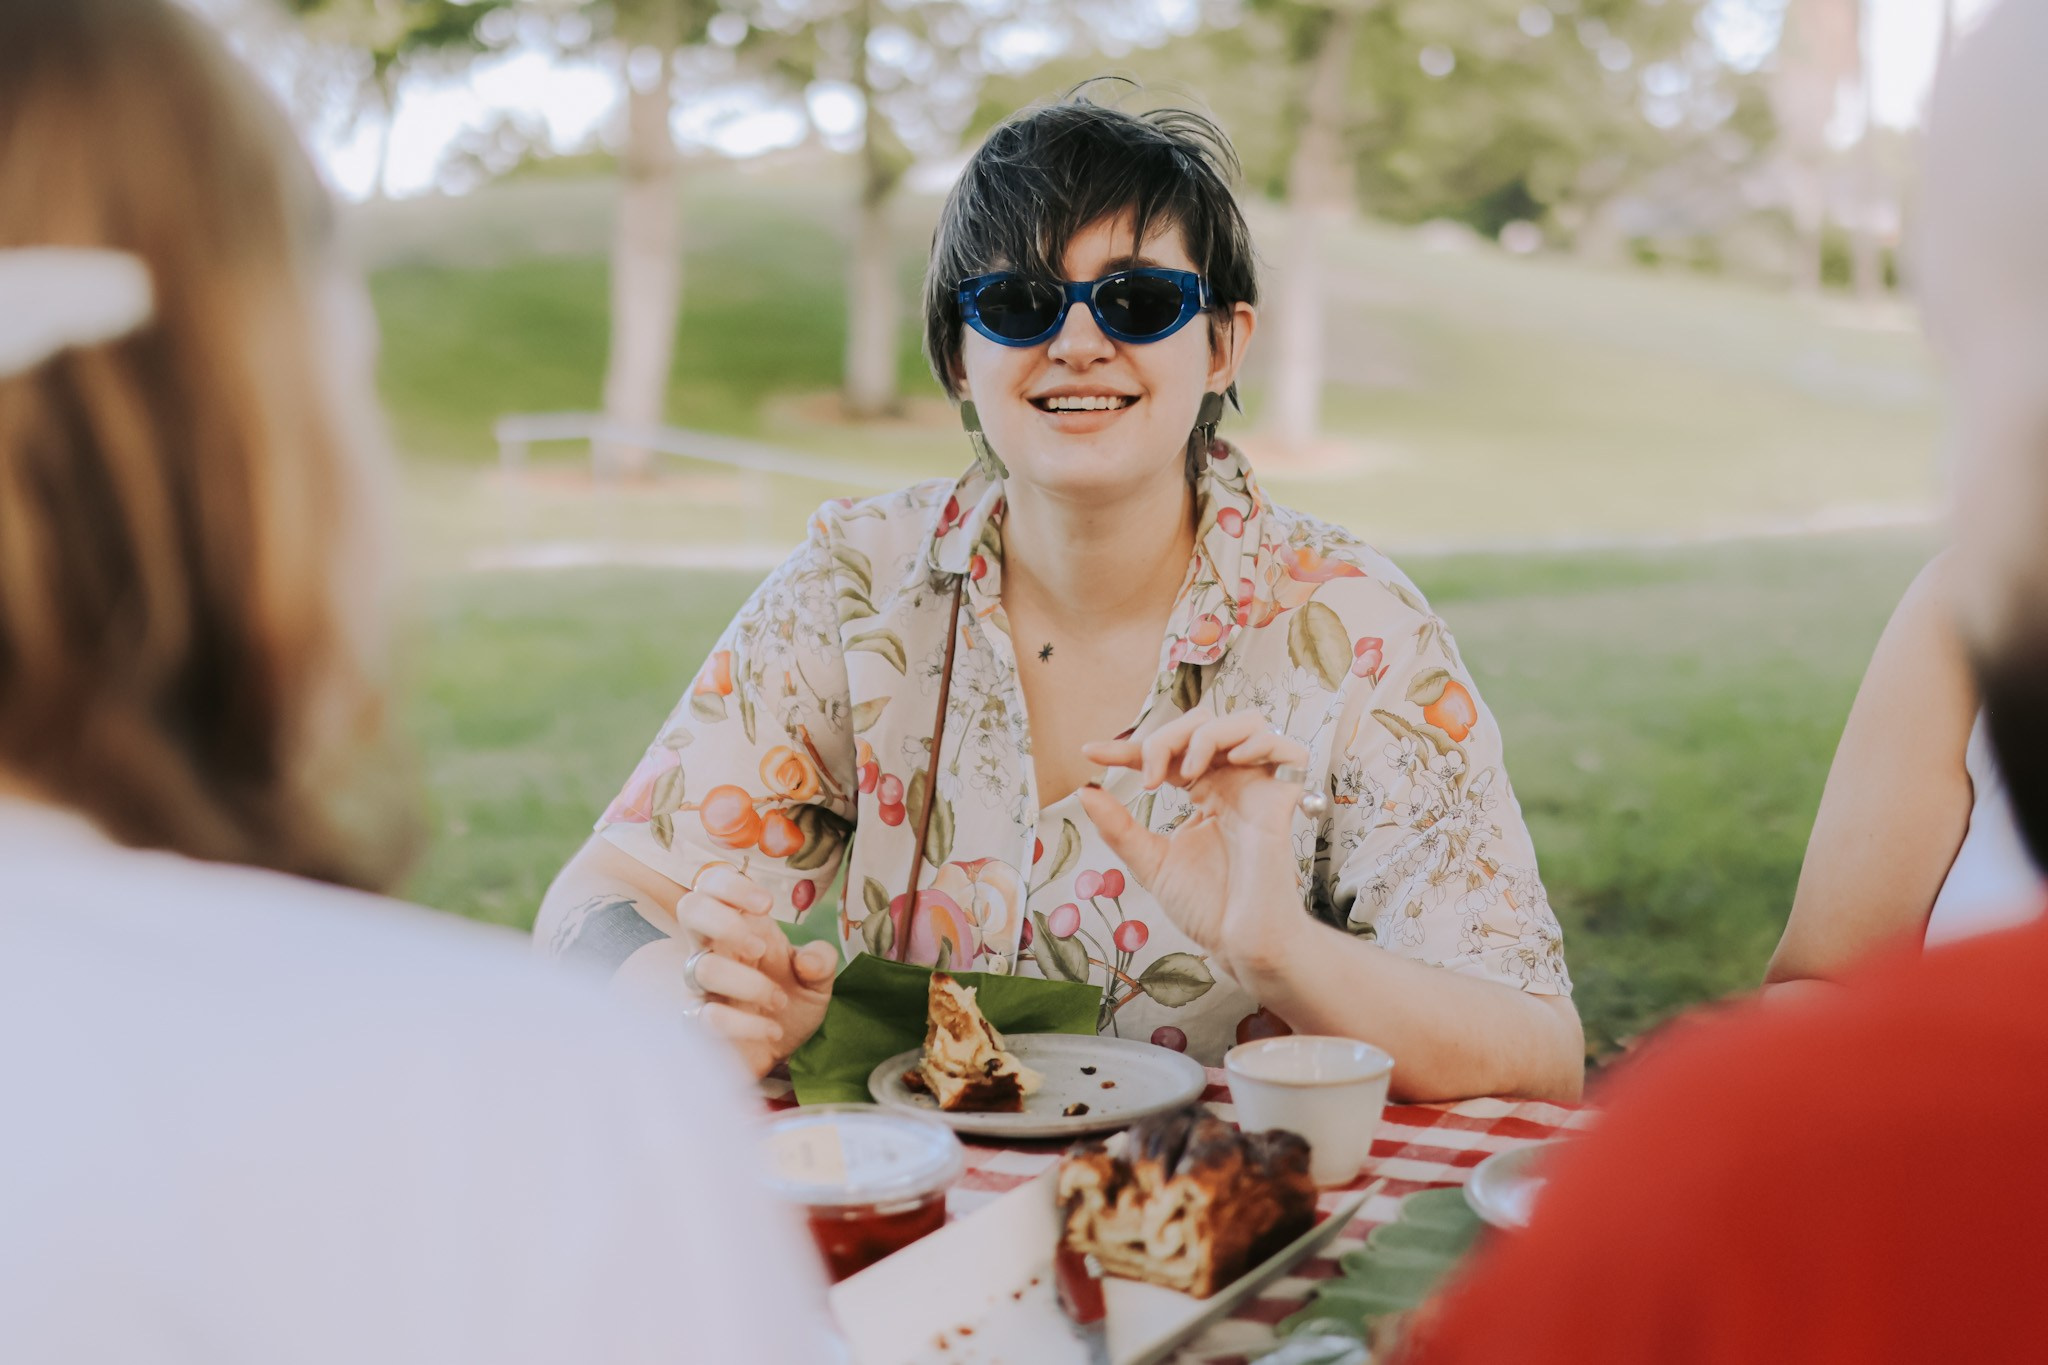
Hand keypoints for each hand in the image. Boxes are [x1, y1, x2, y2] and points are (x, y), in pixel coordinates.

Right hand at [677, 865, 836, 1076]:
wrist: (784, 1051)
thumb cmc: (793, 1002)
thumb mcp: (819, 979)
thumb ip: (821, 961)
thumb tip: (807, 962)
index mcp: (742, 926)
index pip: (713, 884)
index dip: (732, 885)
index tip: (768, 904)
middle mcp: (714, 949)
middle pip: (689, 907)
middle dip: (723, 920)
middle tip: (761, 947)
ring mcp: (702, 986)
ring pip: (702, 968)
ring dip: (748, 984)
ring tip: (779, 1001)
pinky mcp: (699, 1024)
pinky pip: (706, 1017)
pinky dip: (745, 1024)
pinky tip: (772, 1031)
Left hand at [1078, 707, 1313, 978]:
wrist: (1240, 943)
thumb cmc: (1206, 908)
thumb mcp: (1151, 862)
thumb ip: (1120, 828)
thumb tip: (1085, 792)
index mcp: (1205, 792)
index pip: (1168, 753)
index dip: (1130, 748)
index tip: (1091, 752)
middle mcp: (1233, 784)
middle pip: (1205, 724)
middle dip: (1169, 737)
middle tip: (1152, 777)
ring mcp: (1259, 790)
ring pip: (1247, 723)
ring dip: (1210, 734)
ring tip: (1188, 772)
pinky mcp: (1282, 802)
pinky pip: (1286, 749)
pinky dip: (1258, 742)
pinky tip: (1232, 761)